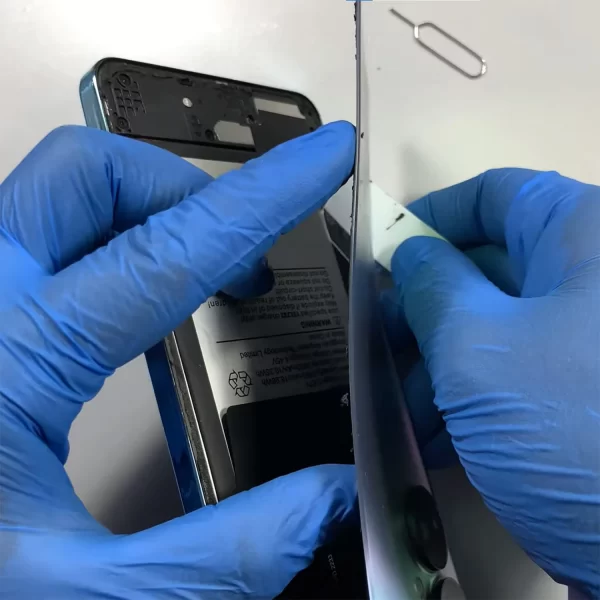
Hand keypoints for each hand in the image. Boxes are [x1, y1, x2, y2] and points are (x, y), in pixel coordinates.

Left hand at [0, 124, 355, 598]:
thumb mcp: (92, 595)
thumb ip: (228, 552)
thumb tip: (327, 500)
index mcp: (6, 360)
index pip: (170, 248)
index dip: (264, 197)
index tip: (320, 158)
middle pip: (89, 176)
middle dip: (186, 191)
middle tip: (249, 250)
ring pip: (63, 198)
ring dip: (151, 216)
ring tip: (212, 274)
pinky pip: (50, 243)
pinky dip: (117, 249)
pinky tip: (148, 306)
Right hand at [386, 169, 599, 597]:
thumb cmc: (568, 428)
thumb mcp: (476, 348)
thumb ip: (430, 285)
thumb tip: (410, 253)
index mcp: (585, 237)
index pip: (495, 195)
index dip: (431, 218)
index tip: (382, 254)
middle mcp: (594, 279)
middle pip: (488, 267)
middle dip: (424, 310)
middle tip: (380, 346)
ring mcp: (591, 340)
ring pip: (495, 327)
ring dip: (439, 365)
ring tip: (405, 411)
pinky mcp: (586, 391)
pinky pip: (516, 372)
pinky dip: (472, 398)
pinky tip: (438, 438)